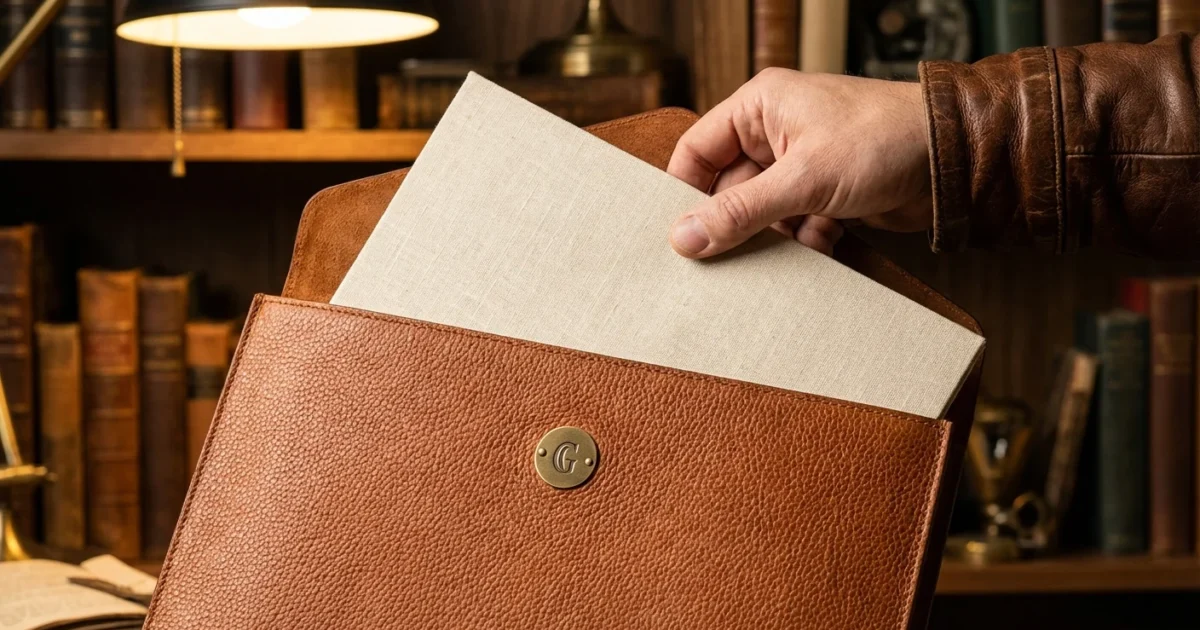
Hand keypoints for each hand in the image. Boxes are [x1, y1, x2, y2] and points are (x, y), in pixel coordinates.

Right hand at [667, 69, 931, 256]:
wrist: (956, 158)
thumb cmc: (883, 140)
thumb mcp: (803, 179)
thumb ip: (740, 211)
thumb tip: (683, 238)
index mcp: (759, 107)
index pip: (696, 152)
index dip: (684, 194)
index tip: (677, 237)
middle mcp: (775, 132)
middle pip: (728, 189)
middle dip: (737, 224)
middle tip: (730, 259)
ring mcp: (801, 163)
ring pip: (762, 213)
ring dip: (776, 236)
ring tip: (795, 240)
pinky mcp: (825, 191)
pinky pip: (793, 224)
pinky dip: (806, 240)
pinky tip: (826, 238)